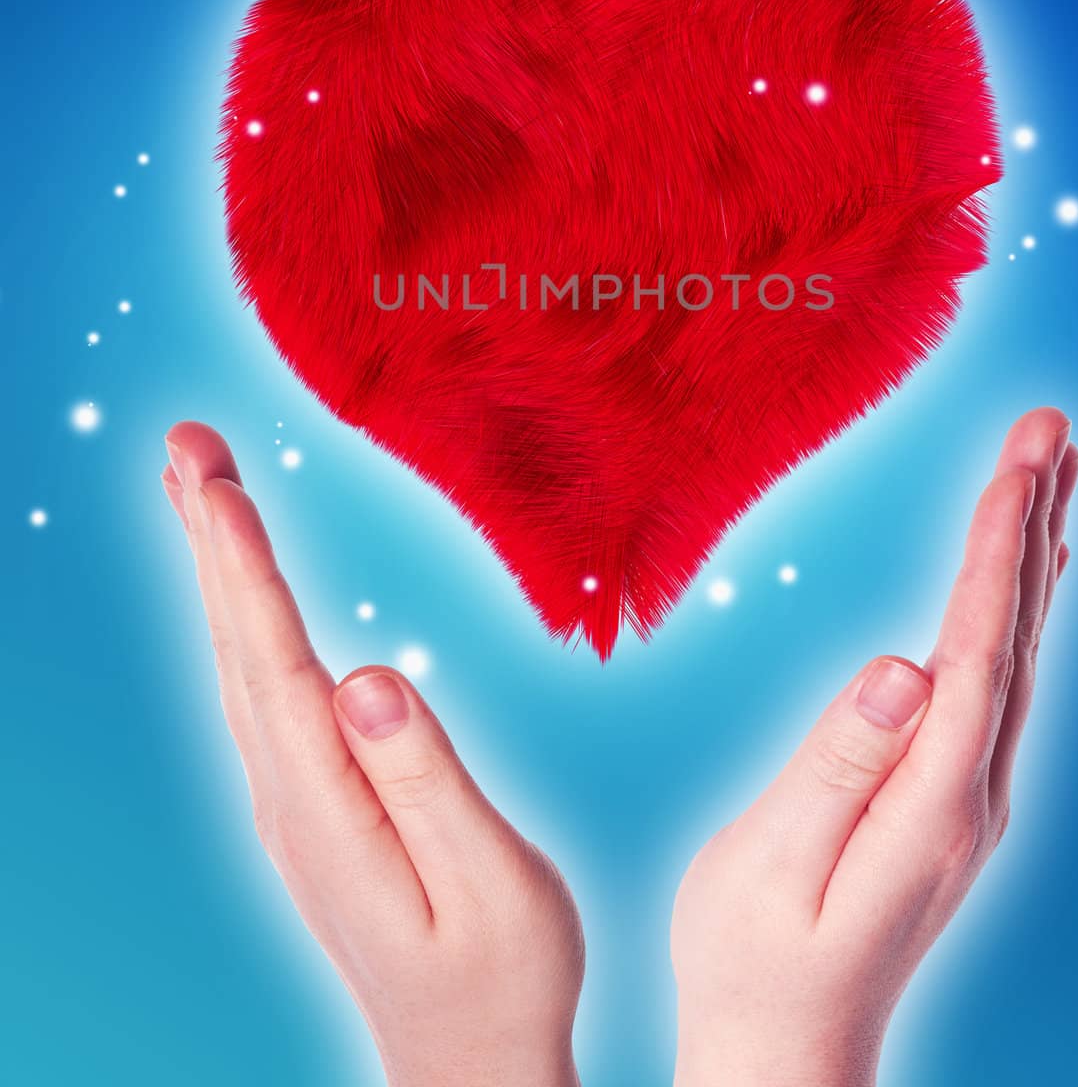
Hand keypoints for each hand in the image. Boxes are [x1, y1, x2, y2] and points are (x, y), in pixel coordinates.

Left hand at [162, 423, 583, 1086]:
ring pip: (241, 664)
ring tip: (201, 486)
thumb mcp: (488, 882)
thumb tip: (365, 674)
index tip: (217, 484)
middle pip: (238, 649)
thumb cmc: (500, 976)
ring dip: (218, 569)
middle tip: (186, 443)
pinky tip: (241, 588)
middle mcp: (290, 799)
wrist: (470, 1062)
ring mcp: (294, 802)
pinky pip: (262, 687)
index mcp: (328, 809)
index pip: (275, 666)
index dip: (242, 569)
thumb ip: (427, 778)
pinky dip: (243, 618)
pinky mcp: (313, 802)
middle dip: (210, 539)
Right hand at [671, 407, 1077, 1086]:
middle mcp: (971, 797)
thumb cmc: (755, 965)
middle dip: (1031, 524)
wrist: (787, 1056)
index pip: (976, 653)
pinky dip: (1016, 614)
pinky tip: (1025, 579)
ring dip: (1031, 556)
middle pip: (1015, 638)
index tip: (1017, 464)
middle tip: (1051, 426)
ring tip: (1047, 473)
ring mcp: (969, 801)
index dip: (996, 554)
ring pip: (1016, 655)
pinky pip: (999, 685)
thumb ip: (837, 764)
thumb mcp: (772, 868)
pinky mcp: (950, 802)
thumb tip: (902, 665)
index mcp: (929, 803)